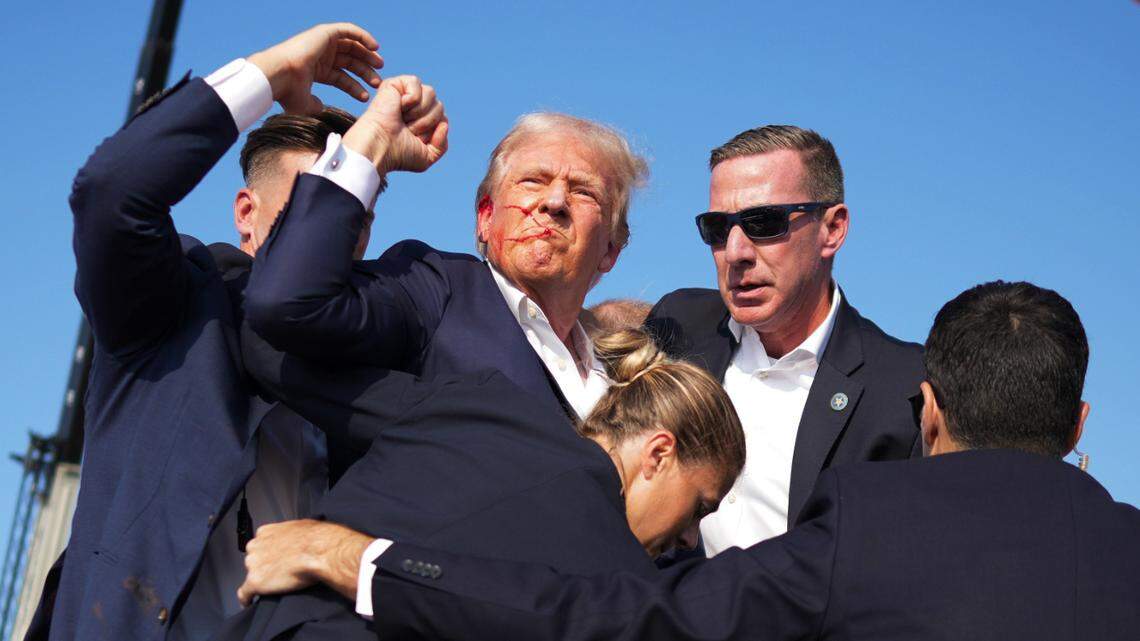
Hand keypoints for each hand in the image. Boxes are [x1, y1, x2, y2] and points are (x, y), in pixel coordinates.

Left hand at [236, 519, 372, 606]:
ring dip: (261, 580)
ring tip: (276, 585)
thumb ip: (290, 533)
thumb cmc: (315, 538)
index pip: (260, 545)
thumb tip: (297, 537)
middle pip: (253, 560)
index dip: (268, 553)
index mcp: (265, 532)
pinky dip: (247, 598)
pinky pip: (245, 593)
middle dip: (264, 566)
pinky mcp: (255, 582)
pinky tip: (250, 601)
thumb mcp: (302, 526)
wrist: (319, 552)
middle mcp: (255, 546)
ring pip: (251, 576)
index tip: (275, 558)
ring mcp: (253, 565)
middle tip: (280, 571)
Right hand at [248, 23, 382, 113]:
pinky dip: (363, 36)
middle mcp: (320, 56)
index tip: (366, 96)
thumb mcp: (305, 104)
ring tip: (380, 66)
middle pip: (349, 62)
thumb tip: (320, 107)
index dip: (355, 87)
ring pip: (351, 47)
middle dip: (365, 71)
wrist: (280, 76)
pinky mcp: (325, 33)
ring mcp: (322, 43)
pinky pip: (348, 30)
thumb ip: (315, 106)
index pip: (341, 77)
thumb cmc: (288, 93)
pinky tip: (375, 47)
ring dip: (367, 55)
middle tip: (377, 82)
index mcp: (316, 71)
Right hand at [341, 74, 448, 175]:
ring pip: (431, 93)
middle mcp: (414, 106)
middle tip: (407, 129)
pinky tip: (398, 106)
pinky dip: (411, 97)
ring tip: (402, 119)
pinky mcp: (395, 84)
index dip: (433, 130)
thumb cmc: (399, 154)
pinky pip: (416, 83)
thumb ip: (442, 145)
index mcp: (421, 121)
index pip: (443, 118)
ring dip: (419, 112)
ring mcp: (404, 94)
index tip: (416, 139)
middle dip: (427, 122)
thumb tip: (444, 123)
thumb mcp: (427, 157)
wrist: (380, 147)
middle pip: (439, 106)